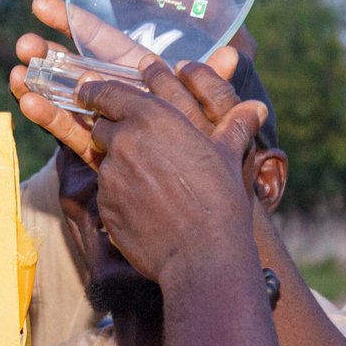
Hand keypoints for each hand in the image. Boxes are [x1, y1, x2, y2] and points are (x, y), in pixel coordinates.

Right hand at [10, 0, 238, 165]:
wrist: (202, 213)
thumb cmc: (212, 158)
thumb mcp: (214, 117)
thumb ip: (213, 86)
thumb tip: (234, 52)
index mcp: (143, 80)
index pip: (104, 42)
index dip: (74, 21)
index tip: (42, 6)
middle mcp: (121, 98)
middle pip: (77, 66)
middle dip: (48, 52)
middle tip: (23, 44)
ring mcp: (106, 124)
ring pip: (67, 98)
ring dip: (40, 84)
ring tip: (17, 75)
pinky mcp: (97, 153)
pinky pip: (70, 131)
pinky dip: (48, 117)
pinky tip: (28, 104)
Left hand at [75, 68, 264, 282]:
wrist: (203, 254)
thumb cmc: (219, 200)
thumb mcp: (228, 156)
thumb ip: (233, 126)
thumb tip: (255, 108)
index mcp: (152, 117)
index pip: (108, 92)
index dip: (97, 91)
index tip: (89, 91)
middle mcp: (124, 141)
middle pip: (101, 126)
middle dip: (112, 131)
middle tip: (135, 145)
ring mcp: (110, 175)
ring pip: (104, 161)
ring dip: (119, 165)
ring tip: (152, 184)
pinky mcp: (105, 206)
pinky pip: (106, 193)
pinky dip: (120, 195)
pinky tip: (146, 207)